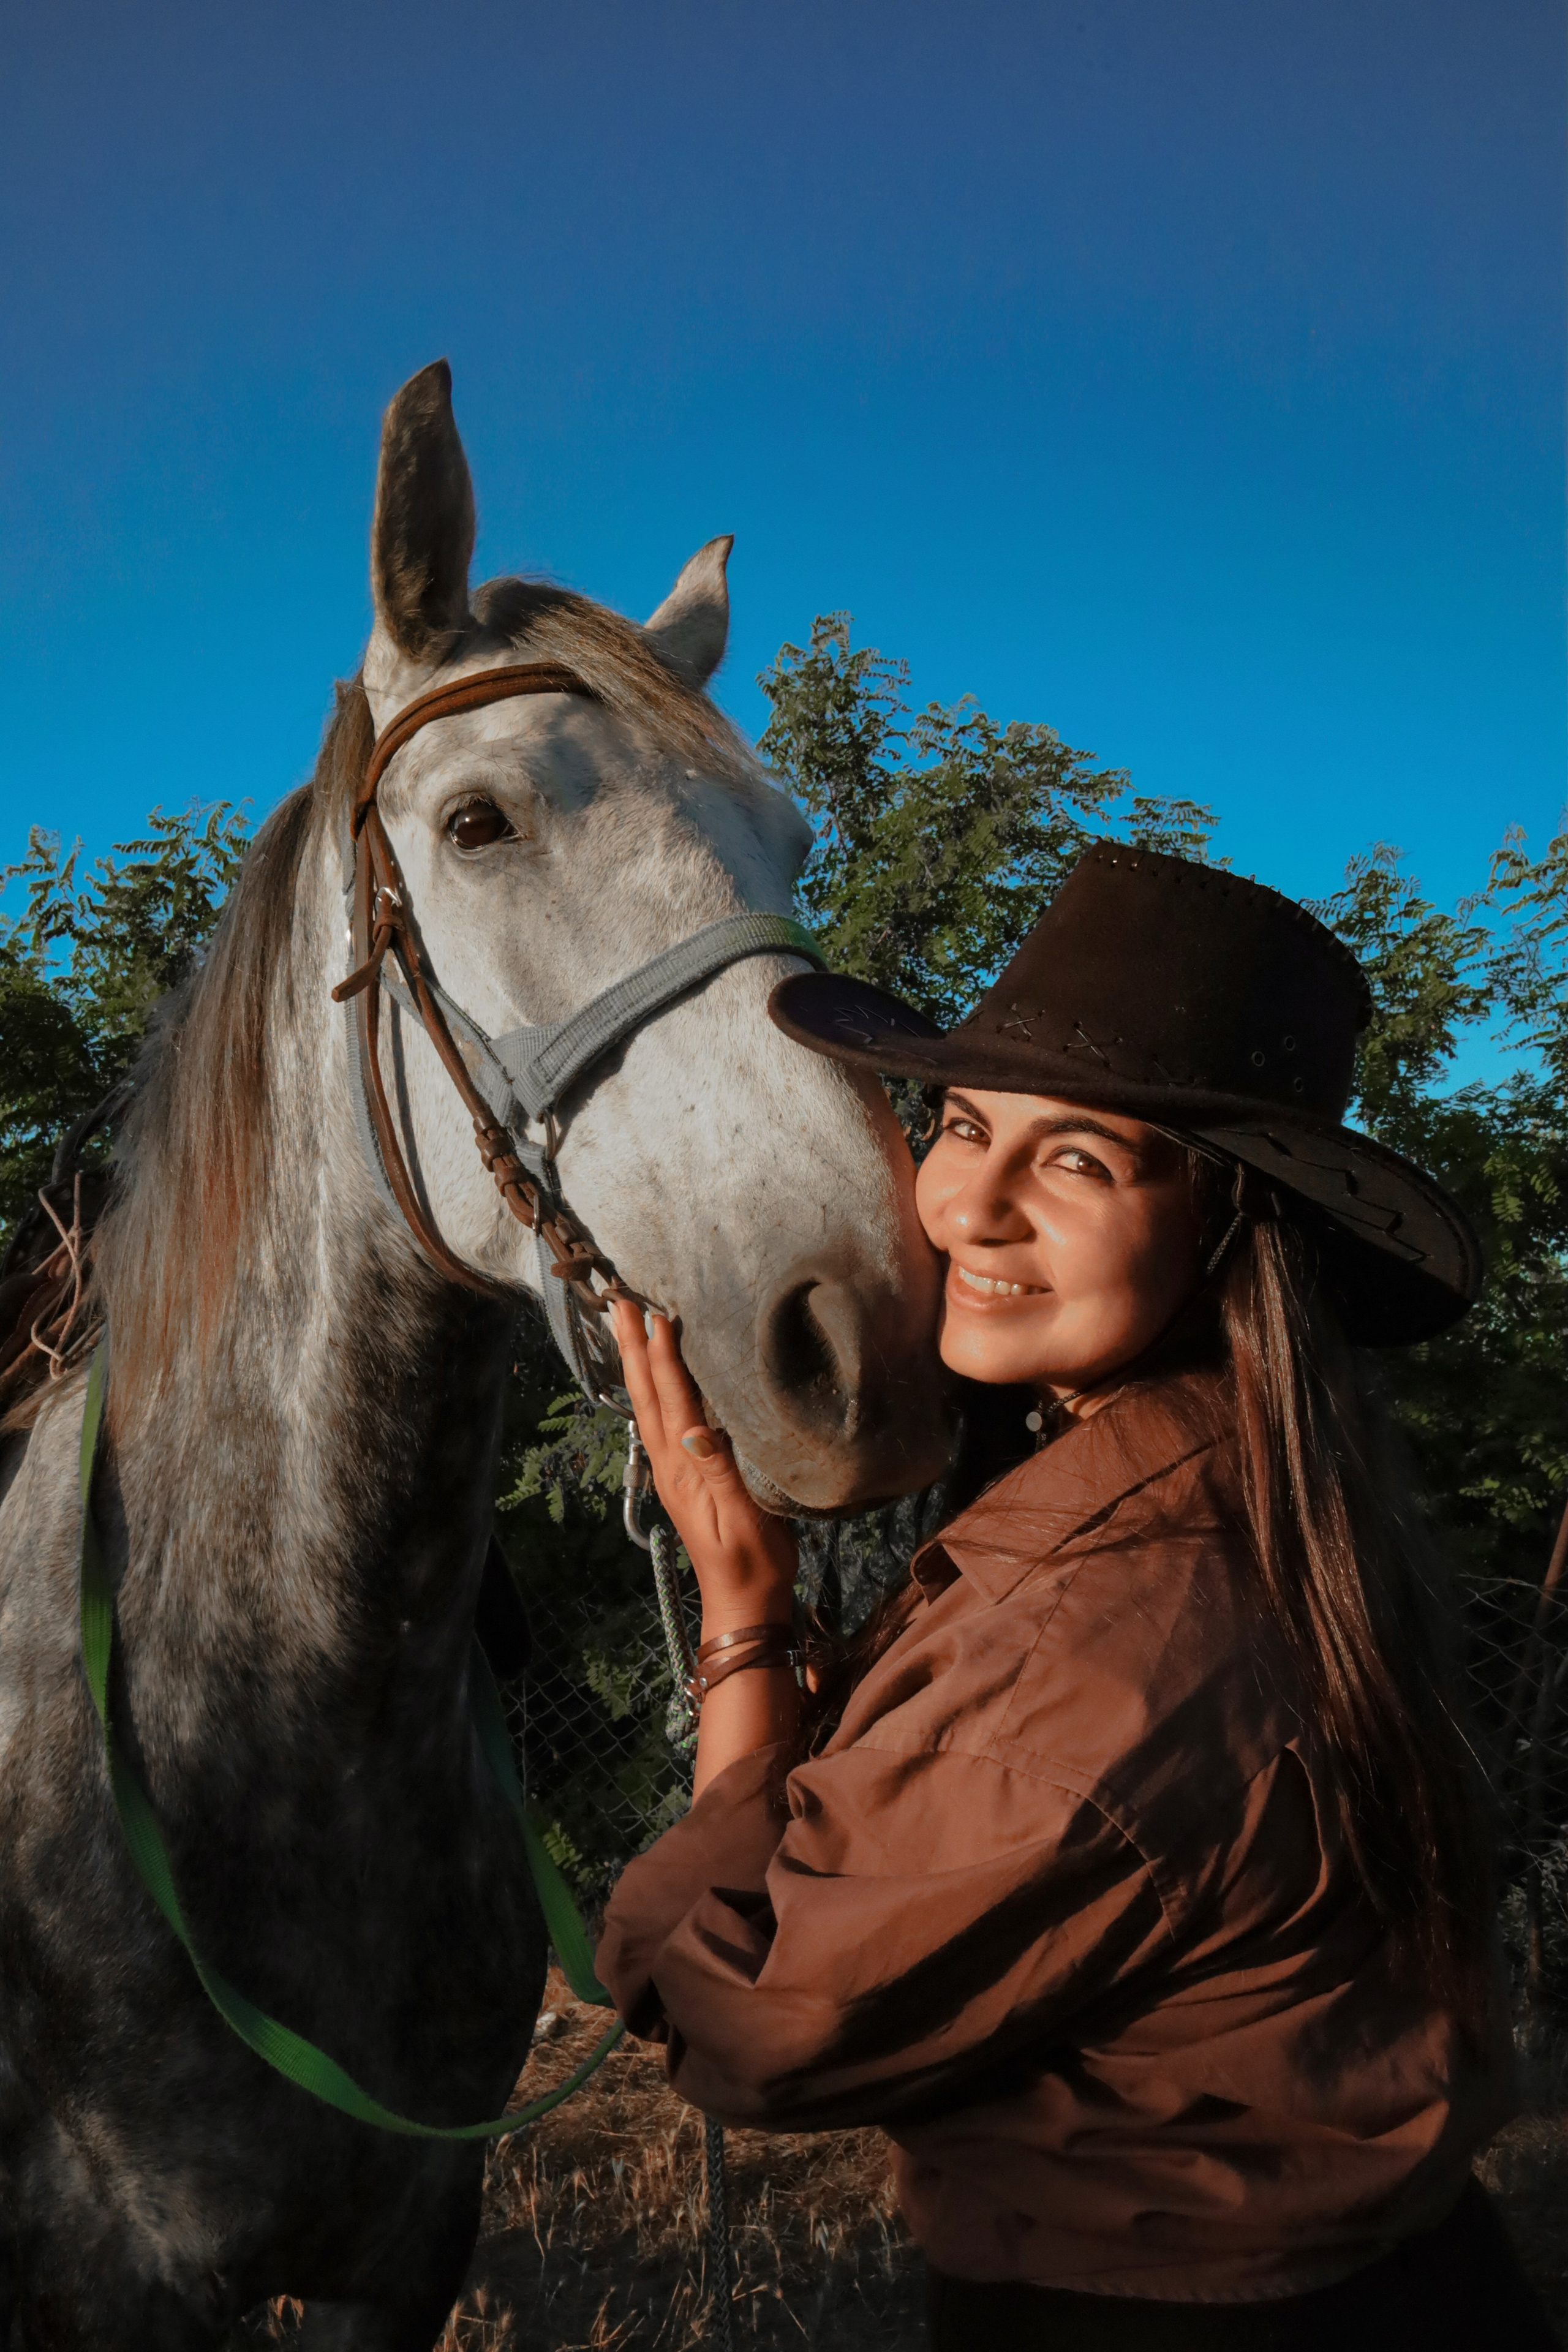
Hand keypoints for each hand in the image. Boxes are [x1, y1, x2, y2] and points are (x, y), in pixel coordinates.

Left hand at [609, 1298, 797, 1637]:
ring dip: (637, 1363)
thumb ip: (717, 1472)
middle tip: (617, 1303)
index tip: (655, 1313)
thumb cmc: (751, 1560)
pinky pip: (662, 1420)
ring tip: (629, 1327)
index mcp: (683, 1468)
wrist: (744, 1601)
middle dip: (633, 1348)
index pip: (670, 1399)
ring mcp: (674, 1470)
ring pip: (649, 1405)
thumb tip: (692, 1429)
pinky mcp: (684, 1477)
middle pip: (646, 1395)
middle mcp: (671, 1463)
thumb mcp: (741, 1516)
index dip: (662, 1355)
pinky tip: (656, 1378)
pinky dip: (655, 1388)